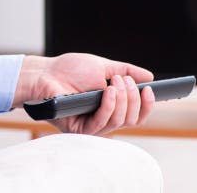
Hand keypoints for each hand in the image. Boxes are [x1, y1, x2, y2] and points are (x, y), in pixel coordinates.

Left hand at [14, 53, 155, 134]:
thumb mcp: (103, 66)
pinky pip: (102, 122)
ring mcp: (93, 125)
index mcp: (112, 106)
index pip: (136, 114)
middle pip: (132, 119)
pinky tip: (108, 91)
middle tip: (125, 80)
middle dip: (133, 97)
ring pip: (120, 121)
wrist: (46, 72)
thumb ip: (126, 71)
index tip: (150, 90)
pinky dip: (109, 105)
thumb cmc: (70, 70)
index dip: (146, 105)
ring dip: (122, 99)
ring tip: (115, 82)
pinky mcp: (81, 129)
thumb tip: (149, 76)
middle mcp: (105, 118)